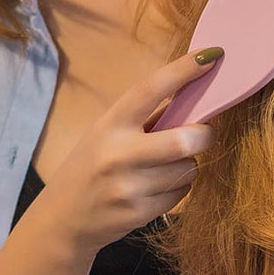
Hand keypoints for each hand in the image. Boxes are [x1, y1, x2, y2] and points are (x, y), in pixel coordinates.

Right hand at [34, 47, 222, 255]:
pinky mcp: (138, 214)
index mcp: (110, 124)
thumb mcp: (105, 133)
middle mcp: (118, 154)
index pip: (150, 89)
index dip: (183, 70)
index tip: (211, 55)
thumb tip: (193, 95)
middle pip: (184, 140)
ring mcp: (129, 187)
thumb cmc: (89, 166)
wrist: (62, 219)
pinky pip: (181, 194)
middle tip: (202, 133)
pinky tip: (156, 188)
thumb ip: (144, 118)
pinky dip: (178, 188)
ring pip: (188, 169)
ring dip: (187, 164)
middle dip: (204, 135)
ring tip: (166, 166)